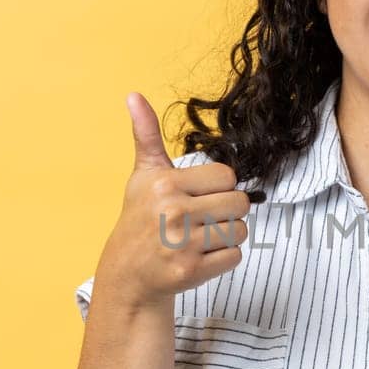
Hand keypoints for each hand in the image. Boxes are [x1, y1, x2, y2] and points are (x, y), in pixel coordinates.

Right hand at [96, 91, 252, 310]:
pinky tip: (199, 257)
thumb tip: (134, 95)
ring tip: (200, 238)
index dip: (220, 187)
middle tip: (202, 220)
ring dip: (226, 236)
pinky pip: (235, 256)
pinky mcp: (190, 271)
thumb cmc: (141, 219)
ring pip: (240, 231)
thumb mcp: (143, 176)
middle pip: (240, 203)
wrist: (128, 273)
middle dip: (227, 212)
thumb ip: (146, 136)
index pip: (227, 176)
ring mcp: (182, 244)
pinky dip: (223, 259)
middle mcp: (174, 212)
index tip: (200, 196)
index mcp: (166, 184)